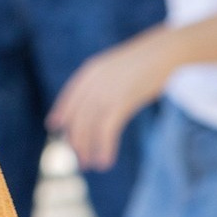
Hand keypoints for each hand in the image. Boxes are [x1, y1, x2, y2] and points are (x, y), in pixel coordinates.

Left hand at [48, 27, 179, 170]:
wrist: (163, 51)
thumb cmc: (145, 61)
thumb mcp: (119, 68)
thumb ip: (105, 80)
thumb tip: (98, 98)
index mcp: (91, 71)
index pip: (70, 95)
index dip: (61, 111)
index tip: (53, 126)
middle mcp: (93, 81)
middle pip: (77, 116)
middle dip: (76, 139)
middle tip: (80, 160)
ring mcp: (106, 90)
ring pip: (89, 125)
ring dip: (88, 148)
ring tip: (92, 165)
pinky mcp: (121, 101)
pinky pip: (106, 129)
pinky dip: (104, 147)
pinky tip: (106, 161)